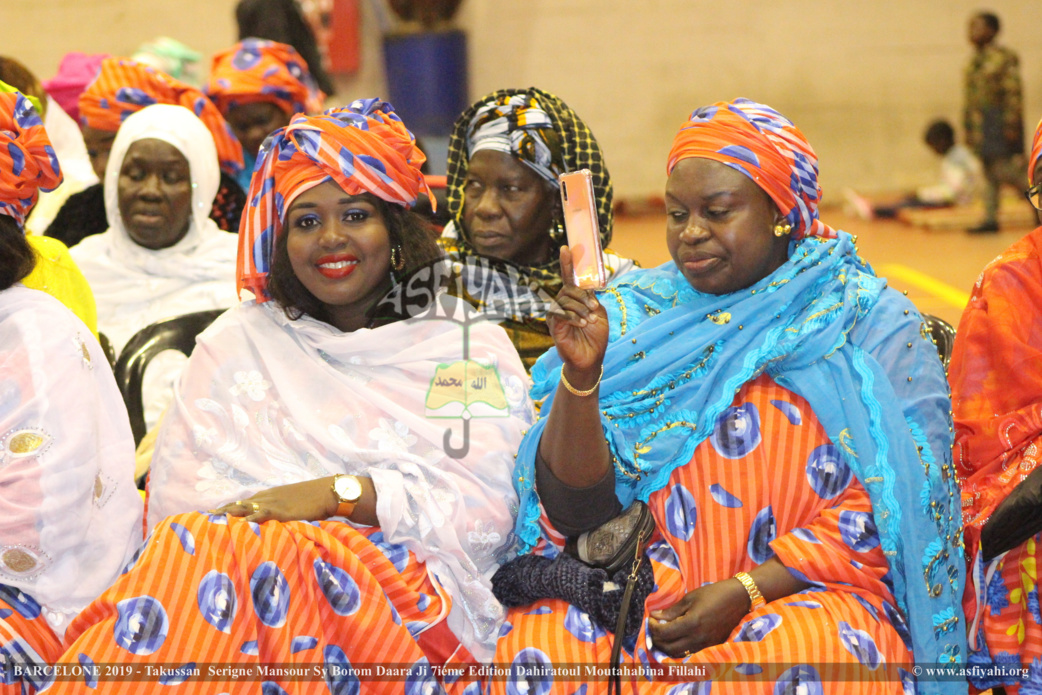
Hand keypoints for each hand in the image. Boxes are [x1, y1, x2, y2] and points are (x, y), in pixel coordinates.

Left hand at [211, 477, 337, 522]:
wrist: (327, 492)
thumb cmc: (312, 499)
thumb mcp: (292, 503)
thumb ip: (279, 511)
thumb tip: (271, 521)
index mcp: (268, 495)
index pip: (243, 501)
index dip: (228, 508)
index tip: (213, 514)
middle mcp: (267, 497)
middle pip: (239, 504)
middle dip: (223, 511)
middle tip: (205, 518)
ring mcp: (273, 503)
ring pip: (245, 508)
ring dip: (230, 514)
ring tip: (214, 521)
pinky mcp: (281, 511)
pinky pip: (261, 514)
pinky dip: (249, 519)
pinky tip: (240, 525)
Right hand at [547, 245, 608, 375]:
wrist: (591, 359)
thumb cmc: (595, 337)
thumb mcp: (599, 314)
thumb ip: (593, 299)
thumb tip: (588, 288)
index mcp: (575, 299)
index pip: (569, 278)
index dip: (567, 263)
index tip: (566, 248)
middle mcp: (563, 304)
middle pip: (569, 288)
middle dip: (583, 296)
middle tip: (594, 308)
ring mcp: (557, 314)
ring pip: (566, 300)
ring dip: (581, 309)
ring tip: (589, 321)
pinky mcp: (553, 325)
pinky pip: (561, 313)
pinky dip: (573, 317)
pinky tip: (582, 324)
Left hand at [648, 578, 749, 657]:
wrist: (738, 599)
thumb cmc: (713, 594)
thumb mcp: (690, 598)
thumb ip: (672, 611)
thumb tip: (655, 616)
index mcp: (691, 624)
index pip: (664, 633)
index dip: (653, 627)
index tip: (650, 619)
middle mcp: (698, 638)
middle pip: (669, 648)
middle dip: (657, 640)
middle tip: (653, 628)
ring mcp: (705, 644)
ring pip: (679, 654)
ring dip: (667, 647)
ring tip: (663, 635)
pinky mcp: (711, 646)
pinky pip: (690, 652)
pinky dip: (679, 648)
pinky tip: (676, 638)